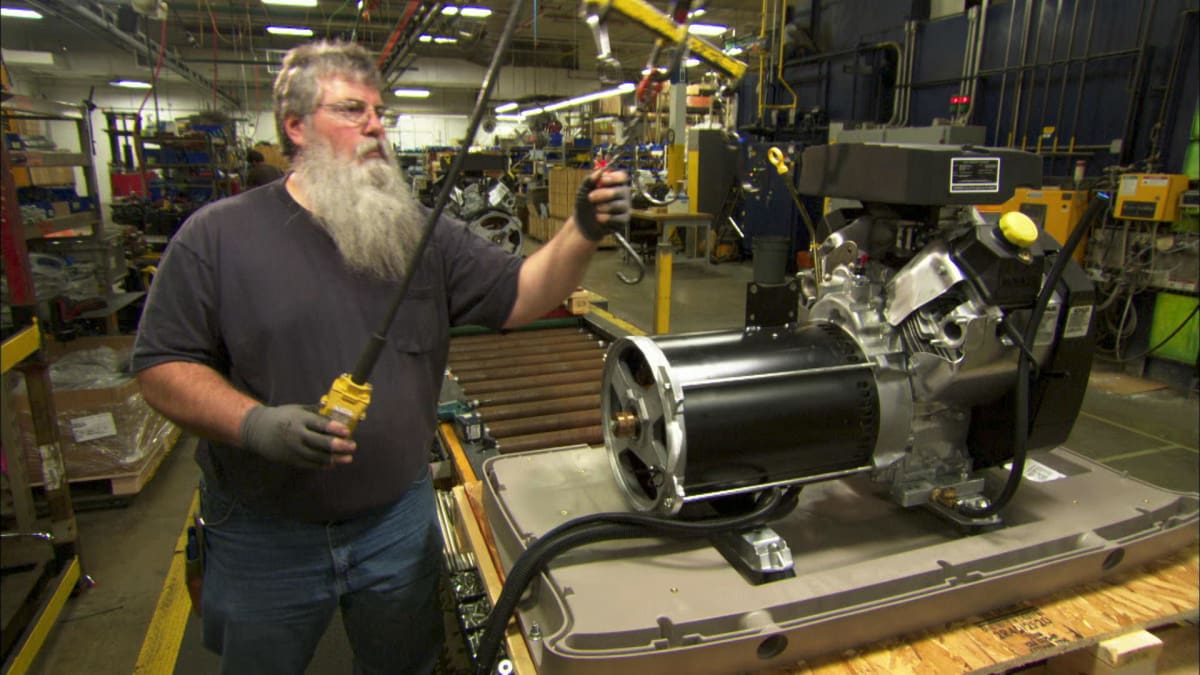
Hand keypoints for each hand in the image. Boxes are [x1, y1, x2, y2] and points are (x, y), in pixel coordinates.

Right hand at [240, 404, 355, 468]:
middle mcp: (297, 435)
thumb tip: (334, 406)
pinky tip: (333, 464)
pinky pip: (309, 464)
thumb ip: (315, 410)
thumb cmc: (282, 417)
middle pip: (320, 442)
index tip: (347, 431)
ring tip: (348, 458)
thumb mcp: (297, 409)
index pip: (319, 424)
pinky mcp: (291, 459)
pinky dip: (322, 465)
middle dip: (338, 445)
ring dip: (334, 458)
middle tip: (353, 446)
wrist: (258, 430)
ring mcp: (294, 449)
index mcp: (299, 419)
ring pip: (316, 456)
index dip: (334, 428)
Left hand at [574, 170, 631, 240]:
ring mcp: (624, 208)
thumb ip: (589, 180)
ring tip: (595, 209)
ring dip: (607, 206)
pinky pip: (620, 218)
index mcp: (615, 184)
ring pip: (622, 205)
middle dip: (605, 193)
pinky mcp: (623, 221)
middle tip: (590, 197)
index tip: (602, 181)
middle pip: (622, 190)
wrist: (582, 225)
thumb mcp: (583, 191)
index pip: (622, 177)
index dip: (614, 178)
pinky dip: (608, 218)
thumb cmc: (584, 205)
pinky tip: (598, 218)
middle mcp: (622, 195)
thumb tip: (600, 171)